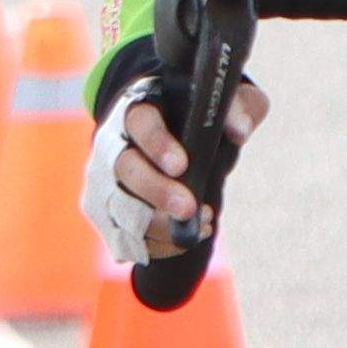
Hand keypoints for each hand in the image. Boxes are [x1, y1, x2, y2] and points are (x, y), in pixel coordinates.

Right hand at [85, 71, 255, 272]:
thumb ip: (238, 107)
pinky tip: (189, 238)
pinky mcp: (108, 213)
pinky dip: (157, 245)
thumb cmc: (196, 118)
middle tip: (189, 207)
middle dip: (156, 191)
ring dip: (159, 224)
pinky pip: (124, 236)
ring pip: (120, 208)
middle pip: (124, 169)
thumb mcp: (224, 102)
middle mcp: (113, 145)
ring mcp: (106, 181)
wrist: (172, 138)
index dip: (157, 144)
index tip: (182, 166)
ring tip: (200, 223)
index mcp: (138, 110)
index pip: (140, 123)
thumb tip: (240, 131)